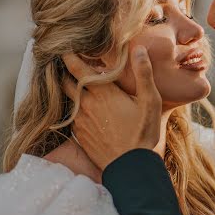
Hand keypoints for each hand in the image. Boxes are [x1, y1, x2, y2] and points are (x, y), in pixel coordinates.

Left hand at [63, 46, 161, 169]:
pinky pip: (72, 117)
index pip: (77, 68)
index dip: (68, 56)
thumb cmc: (143, 133)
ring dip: (70, 92)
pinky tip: (86, 111)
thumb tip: (138, 49)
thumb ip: (143, 73)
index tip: (63, 47)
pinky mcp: (79, 135)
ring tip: (78, 87)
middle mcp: (86, 105)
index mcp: (102, 93)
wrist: (130, 167)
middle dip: (64, 72)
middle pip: (65, 82)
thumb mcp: (150, 101)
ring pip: (68, 100)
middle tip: (68, 65)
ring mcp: (80, 121)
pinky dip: (76, 110)